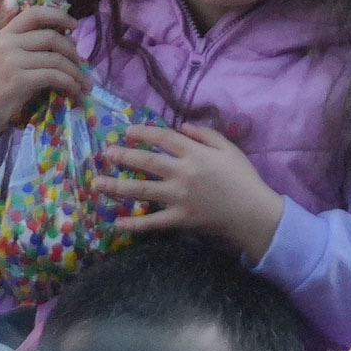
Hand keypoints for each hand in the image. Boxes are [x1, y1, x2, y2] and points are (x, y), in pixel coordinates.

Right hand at [0, 0, 85, 144]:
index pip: (34, 13)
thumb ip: (29, 45)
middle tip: (81, 64)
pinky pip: (54, 77)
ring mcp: (11, 61)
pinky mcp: (19, 80)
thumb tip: (68, 40)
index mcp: (5, 34)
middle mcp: (7, 44)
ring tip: (83, 82)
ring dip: (76, 72)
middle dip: (73, 51)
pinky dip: (69, 83)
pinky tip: (74, 89)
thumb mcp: (8, 57)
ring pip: (56, 59)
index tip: (75, 25)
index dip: (58, 15)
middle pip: (51, 37)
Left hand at [104, 121, 282, 258]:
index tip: (128, 131)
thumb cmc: (244, 179)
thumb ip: (206, 134)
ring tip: (97, 183)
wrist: (253, 212)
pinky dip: (135, 225)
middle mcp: (182, 173)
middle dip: (123, 156)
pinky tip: (117, 223)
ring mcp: (179, 197)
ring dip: (117, 186)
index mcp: (195, 154)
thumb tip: (182, 126)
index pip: (163, 139)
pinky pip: (153, 222)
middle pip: (146, 162)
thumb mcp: (230, 149)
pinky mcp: (180, 218)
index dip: (143, 133)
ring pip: (142, 190)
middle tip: (106, 153)